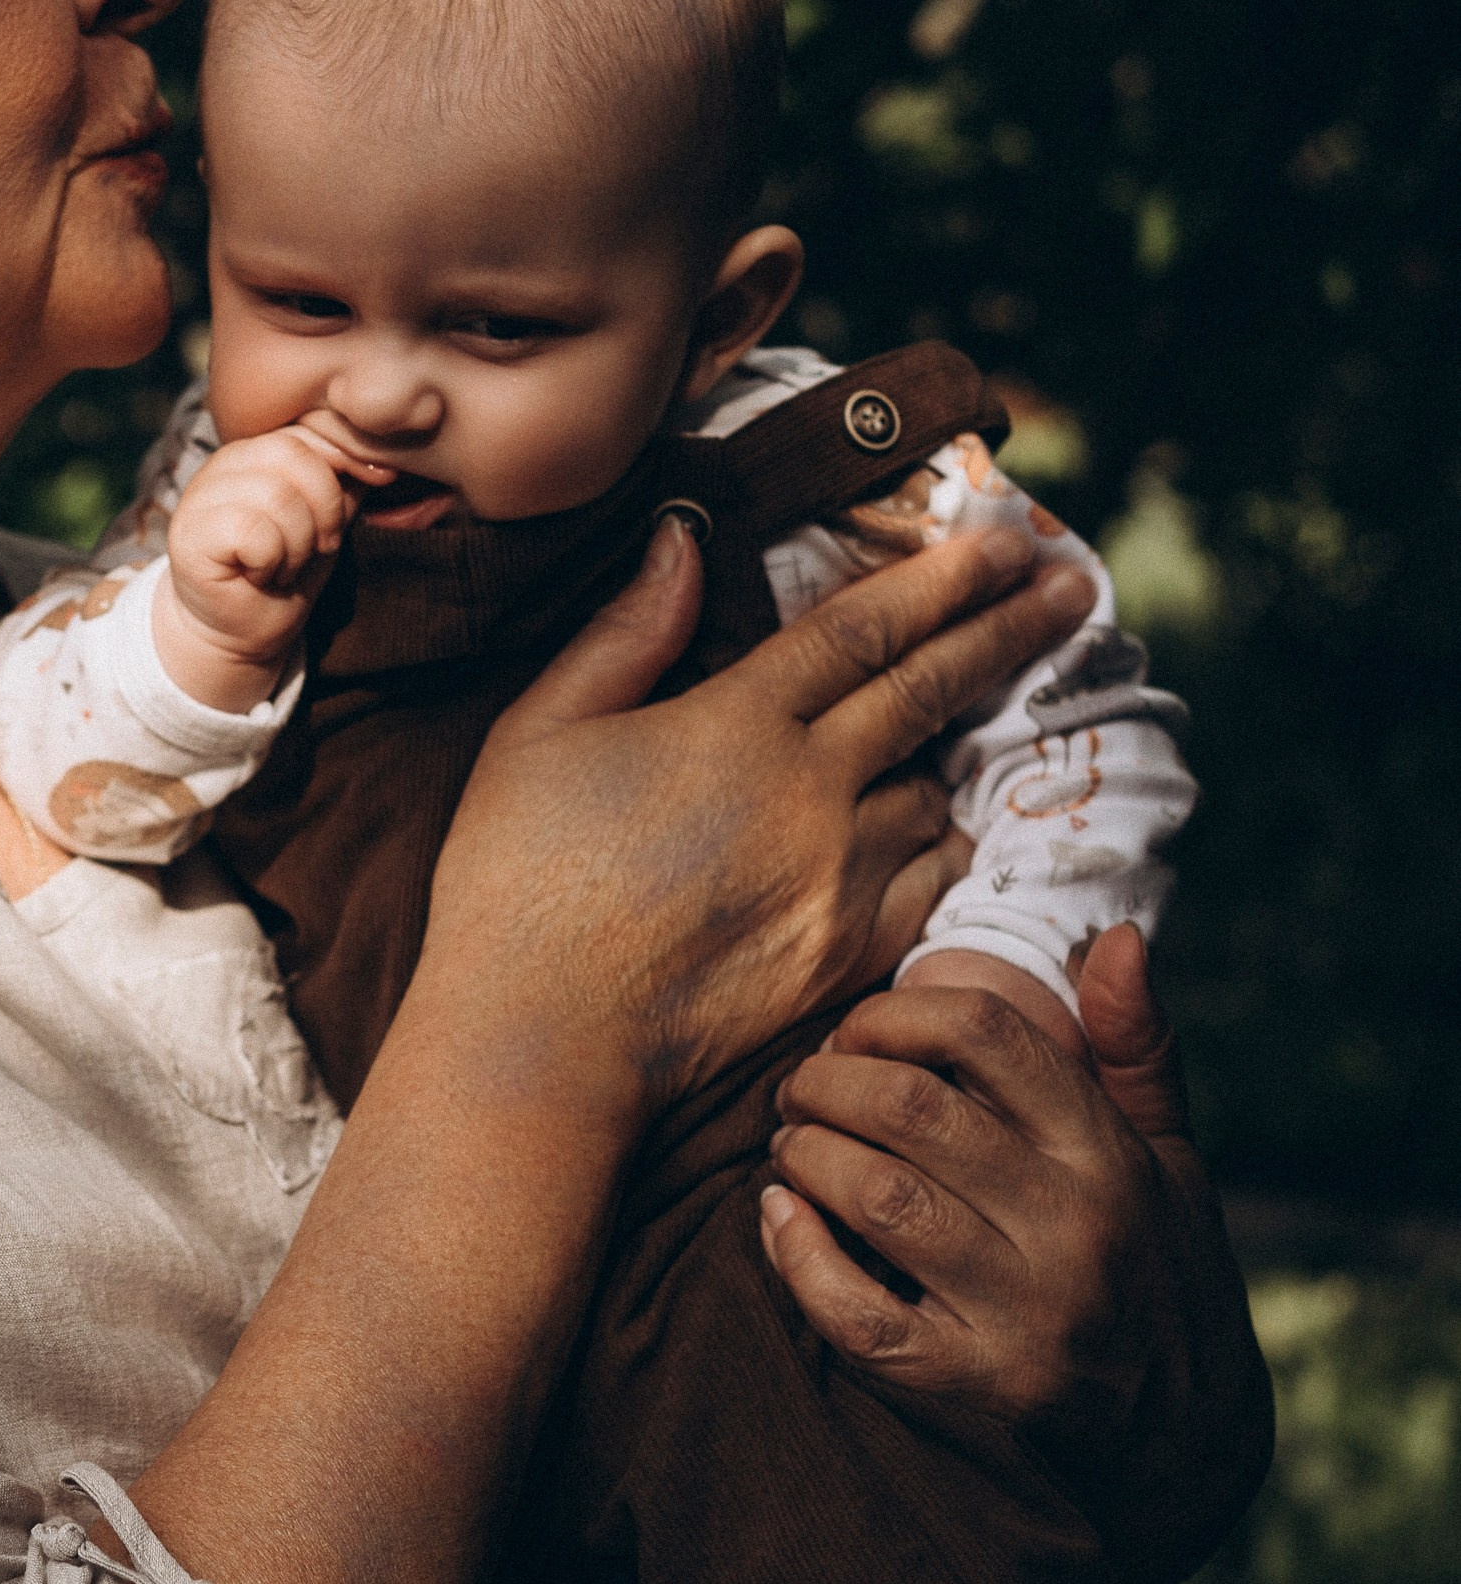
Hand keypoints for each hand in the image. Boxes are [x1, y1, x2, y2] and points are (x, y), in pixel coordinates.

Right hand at [156, 425, 383, 708]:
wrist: (242, 632)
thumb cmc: (284, 573)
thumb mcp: (326, 520)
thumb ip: (343, 483)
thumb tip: (379, 460)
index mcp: (258, 451)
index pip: (308, 430)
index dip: (345, 462)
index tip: (358, 504)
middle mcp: (225, 463)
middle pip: (293, 453)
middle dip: (324, 506)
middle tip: (319, 546)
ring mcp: (201, 495)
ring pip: (275, 494)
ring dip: (298, 543)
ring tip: (285, 565)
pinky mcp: (190, 533)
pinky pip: (252, 530)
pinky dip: (270, 560)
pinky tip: (260, 575)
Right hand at [424, 513, 1092, 1134]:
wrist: (538, 1042)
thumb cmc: (513, 884)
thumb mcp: (537, 732)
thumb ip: (624, 634)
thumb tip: (682, 541)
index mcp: (734, 723)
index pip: (863, 627)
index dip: (940, 576)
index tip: (1002, 540)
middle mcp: (809, 792)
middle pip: (931, 690)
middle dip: (1005, 628)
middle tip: (1070, 586)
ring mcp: (840, 880)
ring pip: (931, 794)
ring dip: (949, 755)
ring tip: (970, 729)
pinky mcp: (848, 959)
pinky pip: (927, 884)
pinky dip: (936, 849)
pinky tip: (933, 835)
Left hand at [755, 925, 1273, 1583]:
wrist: (1190, 1435)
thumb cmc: (1159, 1264)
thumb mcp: (1169, 1153)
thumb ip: (1135, 1045)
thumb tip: (1121, 939)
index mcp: (1109, 1151)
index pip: (984, 1033)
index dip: (892, 1013)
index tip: (856, 1032)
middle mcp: (1072, 1224)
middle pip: (911, 1110)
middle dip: (825, 1083)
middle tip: (799, 1090)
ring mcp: (1025, 1312)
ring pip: (875, 1201)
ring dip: (805, 1157)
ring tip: (790, 1147)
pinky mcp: (979, 1386)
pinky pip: (858, 1316)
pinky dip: (798, 1258)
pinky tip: (779, 1218)